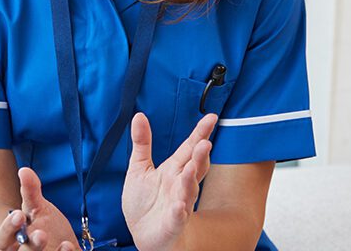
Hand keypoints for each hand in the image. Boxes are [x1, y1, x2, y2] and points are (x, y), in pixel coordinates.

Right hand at [0, 168, 79, 250]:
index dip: (9, 228)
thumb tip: (24, 170)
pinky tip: (69, 246)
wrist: (59, 243)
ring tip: (64, 244)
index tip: (19, 214)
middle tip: (41, 234)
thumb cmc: (42, 225)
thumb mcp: (36, 208)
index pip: (3, 238)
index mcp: (12, 241)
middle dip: (32, 245)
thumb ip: (30, 191)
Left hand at [121, 113, 216, 250]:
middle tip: (205, 142)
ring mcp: (179, 203)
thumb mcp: (139, 168)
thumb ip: (142, 143)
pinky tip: (180, 205)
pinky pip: (178, 216)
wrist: (143, 234)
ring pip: (189, 190)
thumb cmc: (144, 202)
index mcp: (173, 170)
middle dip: (200, 155)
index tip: (212, 117)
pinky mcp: (173, 222)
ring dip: (191, 179)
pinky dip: (180, 210)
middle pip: (195, 167)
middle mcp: (180, 184)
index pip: (189, 148)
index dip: (200, 133)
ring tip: (192, 167)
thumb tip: (139, 115)